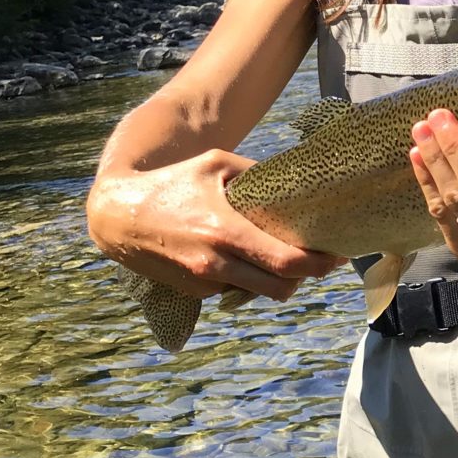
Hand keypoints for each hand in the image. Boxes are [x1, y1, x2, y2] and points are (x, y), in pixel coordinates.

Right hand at [87, 148, 344, 298]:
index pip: (287, 263)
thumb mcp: (215, 164)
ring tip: (279, 254)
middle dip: (305, 278)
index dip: (320, 264)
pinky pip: (233, 290)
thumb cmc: (171, 183)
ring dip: (275, 280)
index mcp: (226, 232)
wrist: (117, 216)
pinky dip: (245, 278)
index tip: (339, 255)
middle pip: (281, 289)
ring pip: (259, 293)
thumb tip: (295, 184)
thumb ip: (257, 175)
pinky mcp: (194, 293)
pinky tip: (239, 256)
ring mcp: (203, 283)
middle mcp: (216, 264)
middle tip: (320, 260)